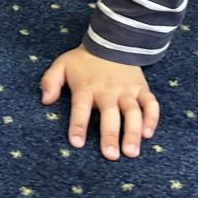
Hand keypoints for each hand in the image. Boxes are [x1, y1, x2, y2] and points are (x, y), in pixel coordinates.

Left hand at [40, 44, 159, 159]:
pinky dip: (151, 118)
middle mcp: (108, 90)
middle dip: (110, 135)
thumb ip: (50, 81)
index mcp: (86, 87)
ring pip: (133, 112)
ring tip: (131, 152)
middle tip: (110, 155)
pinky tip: (148, 134)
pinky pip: (150, 104)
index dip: (78, 125)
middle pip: (110, 114)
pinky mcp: (142, 88)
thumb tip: (45, 100)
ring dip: (132, 132)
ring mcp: (127, 90)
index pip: (80, 108)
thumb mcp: (61, 65)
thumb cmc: (83, 60)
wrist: (111, 42)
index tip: (77, 143)